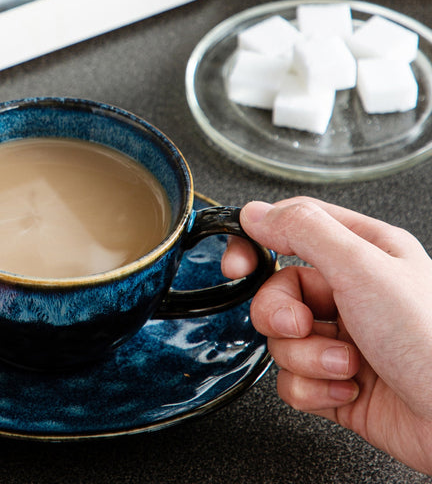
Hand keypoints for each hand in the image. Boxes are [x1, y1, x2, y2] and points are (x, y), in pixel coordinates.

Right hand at [222, 197, 431, 475]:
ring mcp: (342, 339)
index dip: (256, 244)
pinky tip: (347, 389)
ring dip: (306, 357)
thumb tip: (256, 213)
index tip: (239, 266)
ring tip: (346, 365)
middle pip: (276, 290)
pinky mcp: (336, 383)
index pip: (290, 229)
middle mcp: (351, 293)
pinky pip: (292, 380)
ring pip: (281, 339)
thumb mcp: (363, 268)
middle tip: (302, 325)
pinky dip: (313, 389)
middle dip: (281, 314)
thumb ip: (303, 230)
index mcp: (361, 251)